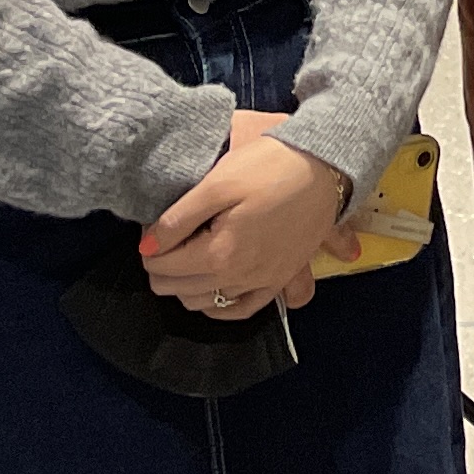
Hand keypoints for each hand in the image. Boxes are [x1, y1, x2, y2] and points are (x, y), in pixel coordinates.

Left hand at [142, 110, 346, 318]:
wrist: (326, 165)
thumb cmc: (271, 166)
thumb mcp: (218, 182)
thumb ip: (178, 219)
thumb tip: (147, 248)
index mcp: (221, 253)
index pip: (162, 266)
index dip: (150, 248)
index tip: (154, 231)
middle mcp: (241, 276)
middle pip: (179, 289)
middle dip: (163, 268)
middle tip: (164, 243)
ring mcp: (264, 281)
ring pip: (206, 303)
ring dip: (187, 287)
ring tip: (184, 261)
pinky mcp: (282, 277)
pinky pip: (245, 309)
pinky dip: (222, 307)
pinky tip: (213, 293)